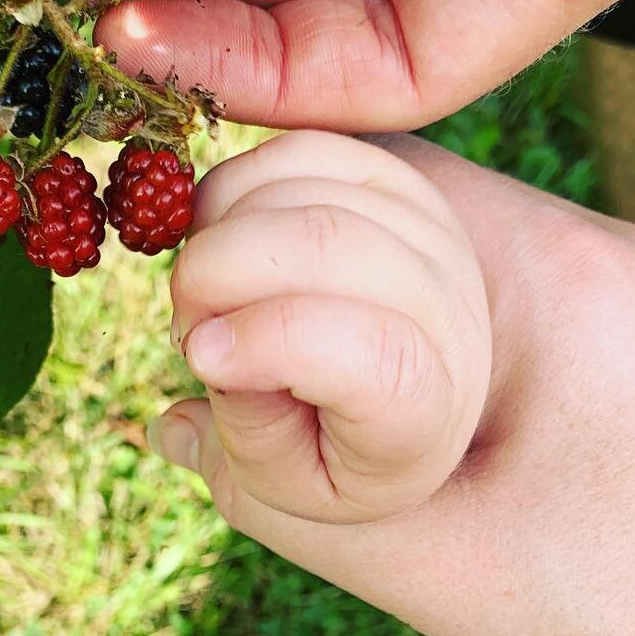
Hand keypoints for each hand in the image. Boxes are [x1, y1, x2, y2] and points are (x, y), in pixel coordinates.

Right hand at [154, 132, 634, 635]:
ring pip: (439, 251)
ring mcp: (631, 296)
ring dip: (349, 309)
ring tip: (302, 418)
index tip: (210, 350)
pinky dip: (415, 347)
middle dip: (288, 267)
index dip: (256, 243)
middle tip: (234, 381)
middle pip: (393, 192)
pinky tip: (381, 425)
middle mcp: (604, 252)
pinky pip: (492, 306)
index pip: (360, 172)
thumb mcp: (423, 565)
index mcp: (560, 273)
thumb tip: (166, 419)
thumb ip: (275, 483)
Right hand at [164, 132, 490, 524]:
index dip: (272, 344)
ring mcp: (432, 235)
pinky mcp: (398, 180)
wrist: (391, 401)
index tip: (199, 358)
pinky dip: (233, 188)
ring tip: (206, 295)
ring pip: (307, 185)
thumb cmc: (327, 453)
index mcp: (426, 411)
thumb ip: (238, 445)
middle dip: (217, 275)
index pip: (374, 358)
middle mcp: (451, 313)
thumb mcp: (281, 485)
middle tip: (186, 326)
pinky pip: (302, 150)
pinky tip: (216, 240)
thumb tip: (183, 399)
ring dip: (217, 233)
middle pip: (330, 244)